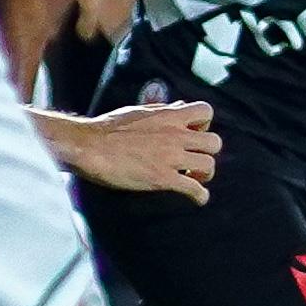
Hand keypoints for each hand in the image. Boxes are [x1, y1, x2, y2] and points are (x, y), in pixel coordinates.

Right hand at [53, 99, 215, 198]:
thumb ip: (162, 110)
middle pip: (215, 142)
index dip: (205, 124)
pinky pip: (194, 189)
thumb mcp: (139, 111)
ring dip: (205, 174)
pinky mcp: (163, 178)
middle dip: (208, 152)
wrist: (90, 146)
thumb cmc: (108, 128)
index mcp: (169, 116)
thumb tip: (178, 107)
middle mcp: (175, 135)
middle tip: (194, 159)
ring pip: (209, 165)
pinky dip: (200, 196)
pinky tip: (198, 198)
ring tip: (194, 178)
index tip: (193, 134)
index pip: (206, 111)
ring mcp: (171, 158)